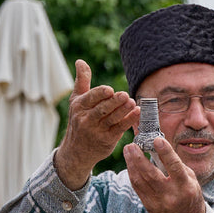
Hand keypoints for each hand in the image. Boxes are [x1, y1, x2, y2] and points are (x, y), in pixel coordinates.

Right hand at [54, 60, 139, 189]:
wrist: (77, 151)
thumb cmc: (79, 121)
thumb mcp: (76, 100)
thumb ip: (82, 81)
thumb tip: (80, 61)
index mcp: (79, 106)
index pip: (91, 98)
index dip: (100, 94)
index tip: (110, 90)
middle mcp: (86, 119)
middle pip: (103, 109)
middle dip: (114, 102)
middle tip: (125, 95)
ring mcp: (97, 130)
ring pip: (112, 119)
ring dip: (123, 111)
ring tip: (132, 102)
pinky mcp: (107, 140)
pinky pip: (120, 128)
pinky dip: (129, 120)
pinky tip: (137, 113)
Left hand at [123, 137, 205, 212]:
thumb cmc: (190, 194)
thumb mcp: (190, 179)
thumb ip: (175, 164)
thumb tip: (158, 145)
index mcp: (185, 187)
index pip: (175, 167)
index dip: (166, 153)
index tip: (157, 139)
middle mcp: (171, 196)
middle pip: (151, 175)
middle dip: (139, 158)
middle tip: (132, 144)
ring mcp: (159, 203)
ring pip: (140, 181)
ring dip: (131, 164)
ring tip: (128, 150)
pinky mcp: (150, 208)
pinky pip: (138, 188)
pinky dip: (133, 174)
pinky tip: (130, 164)